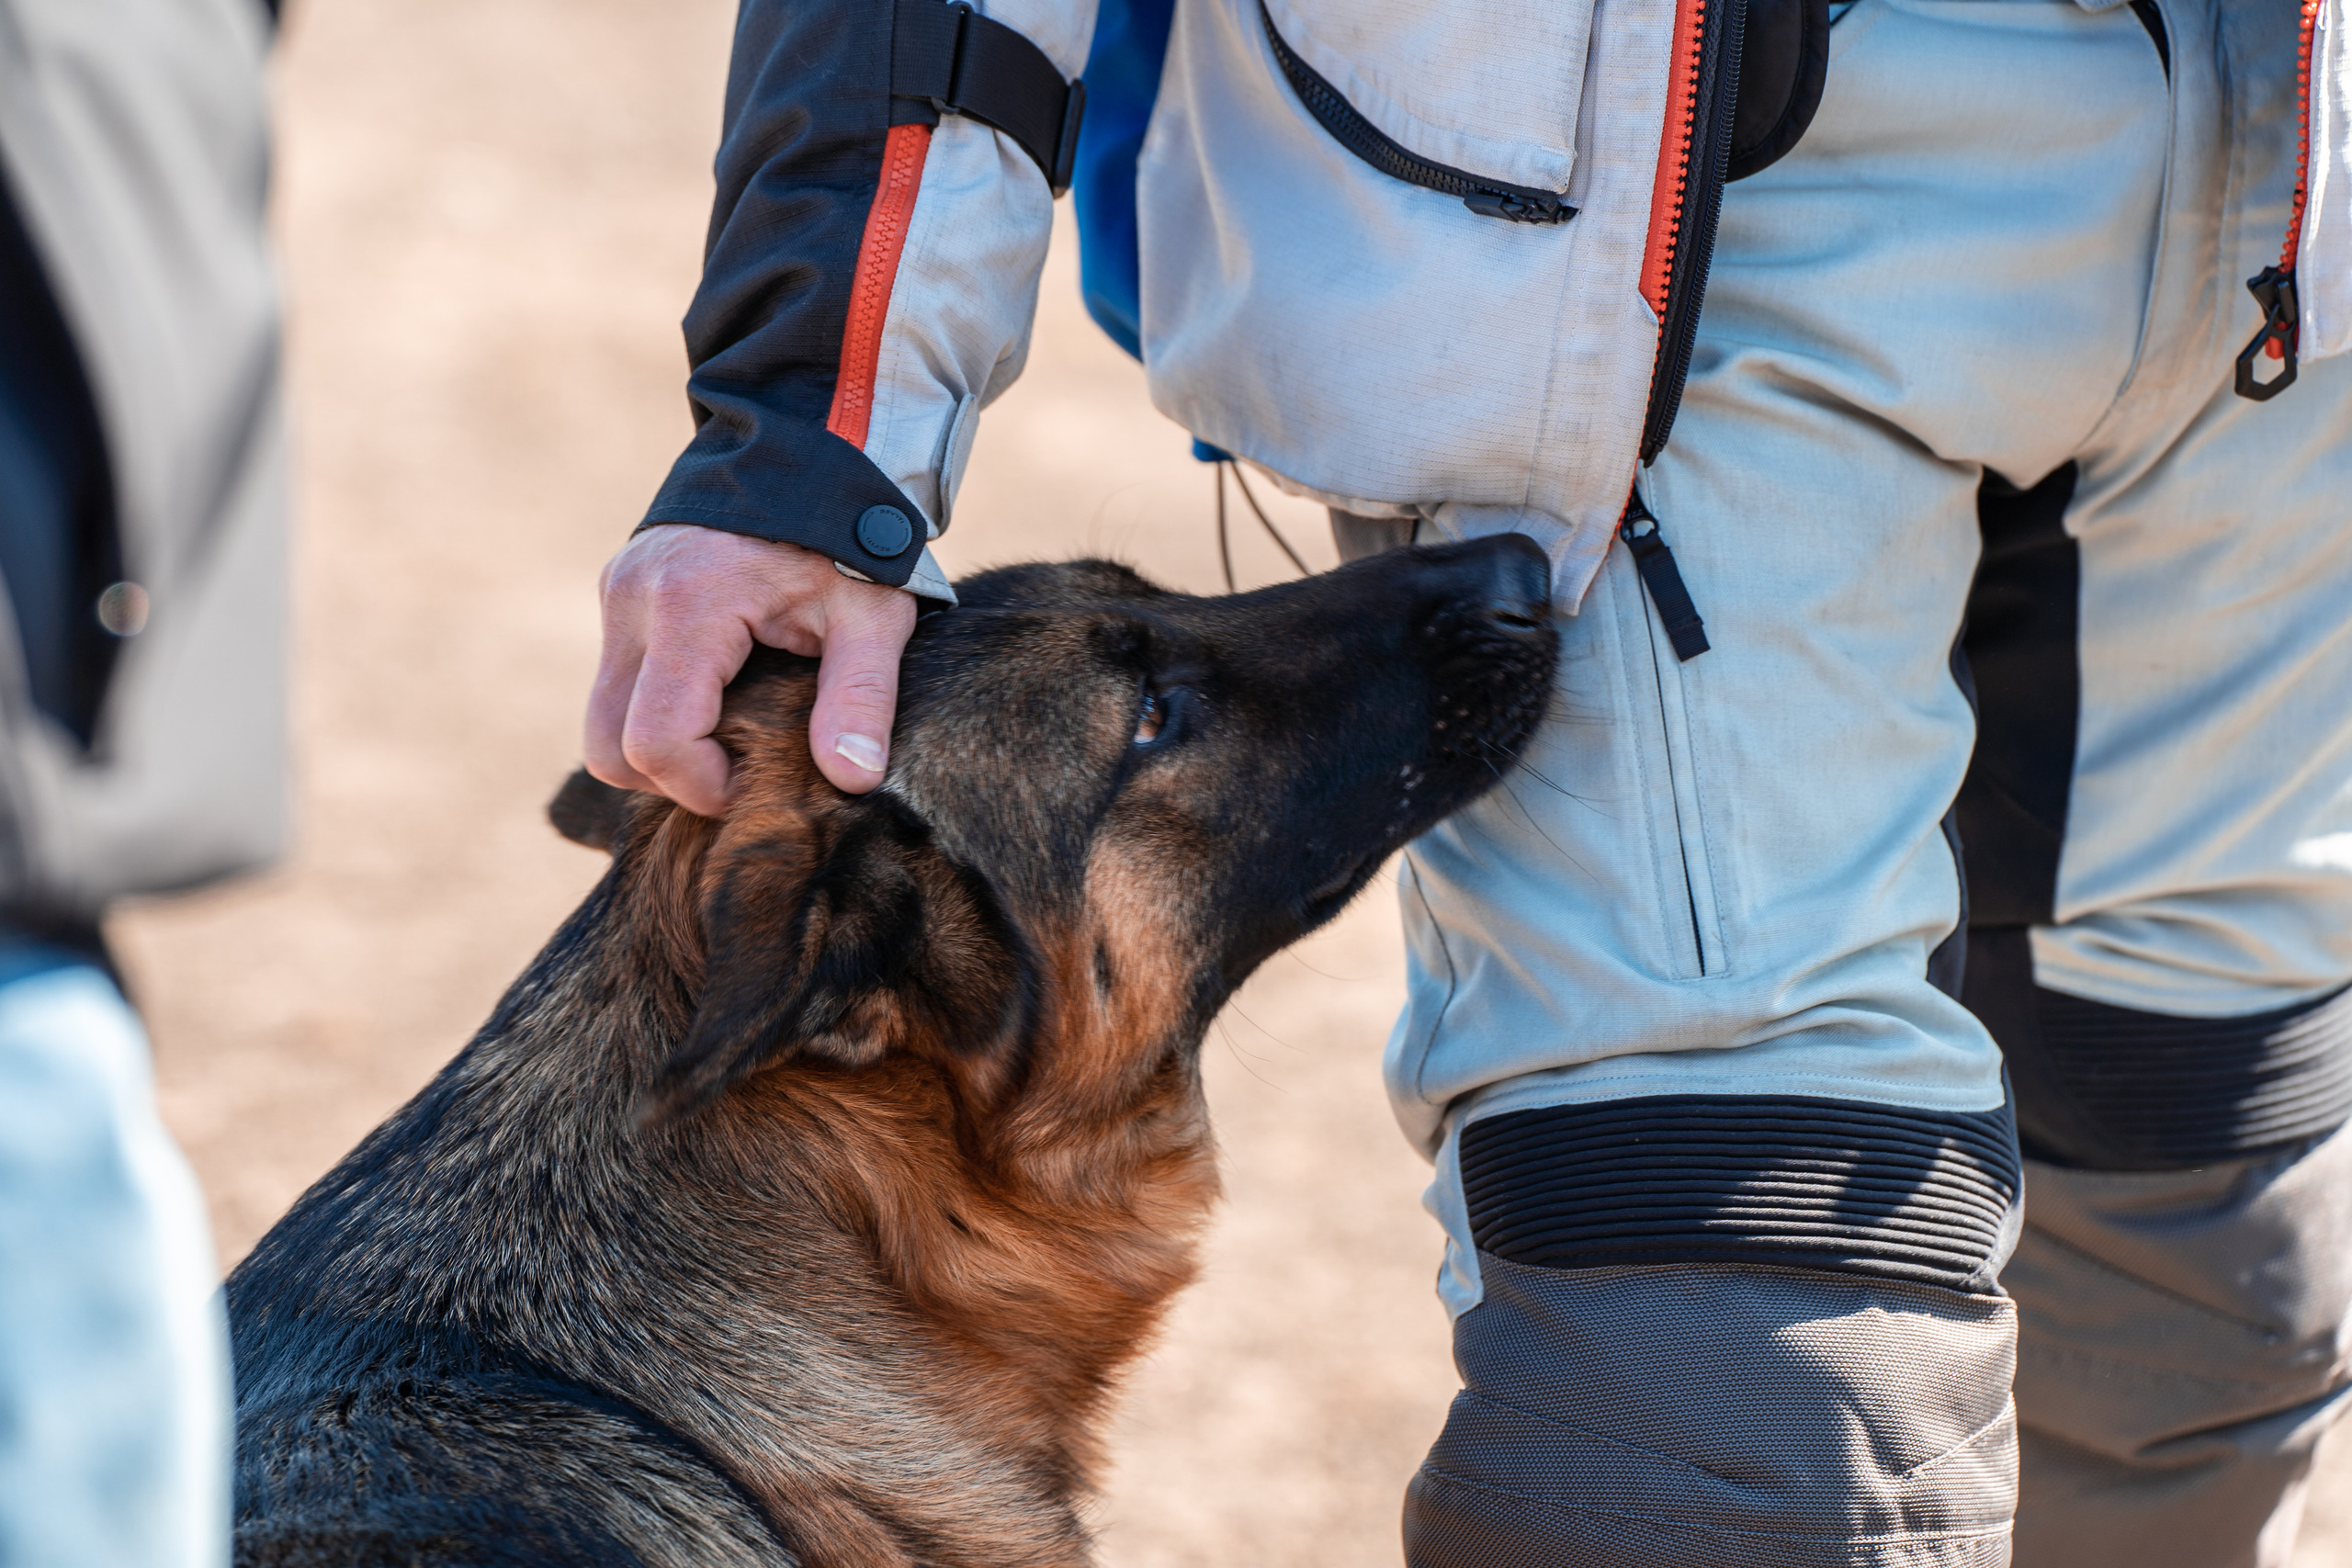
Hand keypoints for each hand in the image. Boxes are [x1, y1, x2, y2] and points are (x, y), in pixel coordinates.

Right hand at [586, 525, 918, 812]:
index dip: (701, 786)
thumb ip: (862, 698)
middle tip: (739, 769)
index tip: (754, 783)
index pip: (655, 742)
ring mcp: (617, 592)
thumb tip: (853, 781)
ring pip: (602, 718)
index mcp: (691, 604)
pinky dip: (655, 708)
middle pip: (608, 746)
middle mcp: (634, 598)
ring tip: (732, 733)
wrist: (810, 454)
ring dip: (660, 744)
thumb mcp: (873, 617)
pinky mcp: (618, 591)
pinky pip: (616, 682)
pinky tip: (718, 696)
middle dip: (671, 778)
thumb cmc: (847, 539)